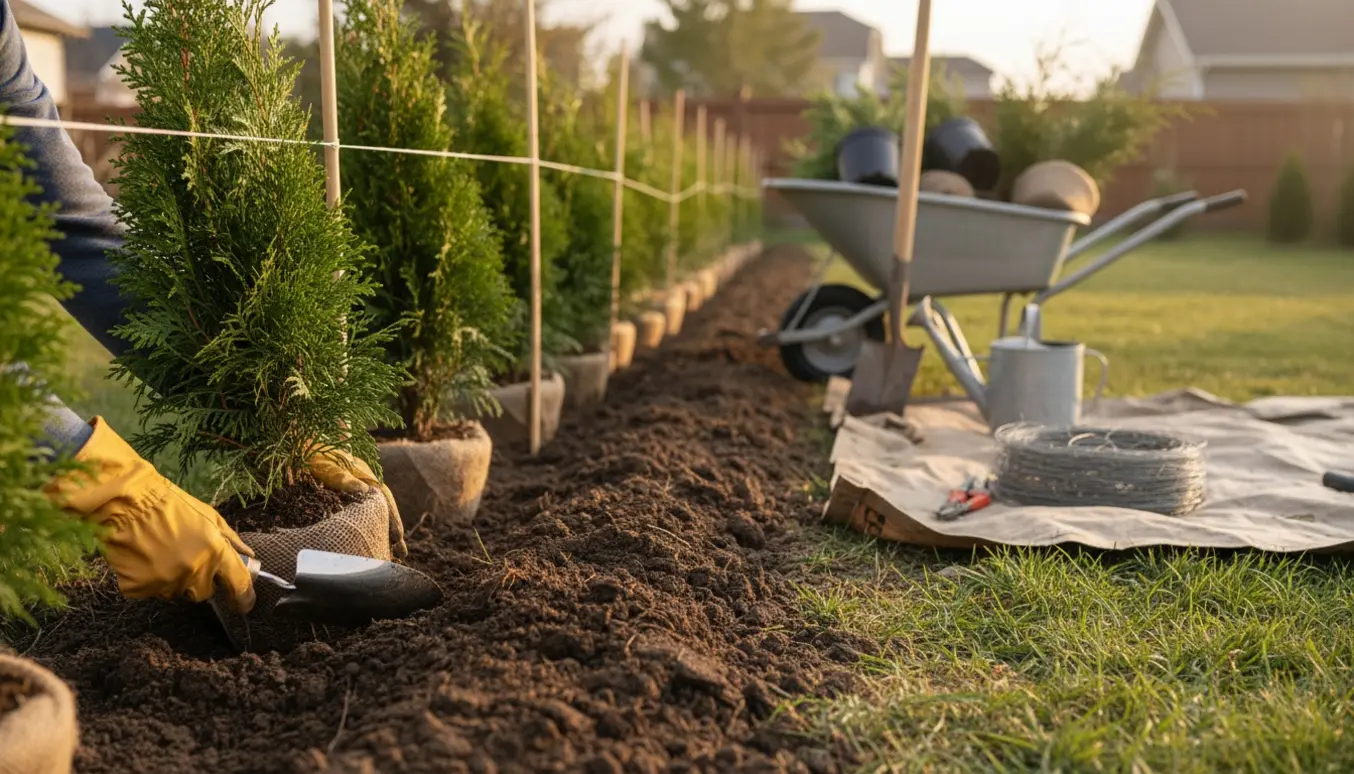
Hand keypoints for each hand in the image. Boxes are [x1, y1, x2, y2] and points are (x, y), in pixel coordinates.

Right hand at [44, 418, 256, 612]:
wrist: (127, 503)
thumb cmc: (171, 505)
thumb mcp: (210, 516)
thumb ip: (232, 540)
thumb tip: (249, 556)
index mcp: (215, 552)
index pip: (238, 586)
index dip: (244, 598)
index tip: (244, 604)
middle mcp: (193, 572)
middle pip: (204, 593)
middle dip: (201, 580)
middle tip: (188, 558)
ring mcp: (165, 582)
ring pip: (177, 592)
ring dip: (175, 579)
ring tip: (163, 553)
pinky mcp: (140, 589)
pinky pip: (151, 592)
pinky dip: (150, 580)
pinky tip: (145, 558)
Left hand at [305, 449, 406, 557]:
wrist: (301, 447)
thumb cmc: (312, 456)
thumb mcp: (325, 466)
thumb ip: (342, 477)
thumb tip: (363, 490)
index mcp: (365, 475)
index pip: (384, 499)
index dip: (392, 518)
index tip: (397, 537)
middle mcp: (365, 484)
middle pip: (384, 509)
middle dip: (392, 530)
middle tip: (400, 553)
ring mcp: (357, 491)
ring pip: (375, 513)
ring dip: (383, 533)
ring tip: (394, 554)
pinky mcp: (346, 499)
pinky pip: (363, 515)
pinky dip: (370, 529)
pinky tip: (372, 543)